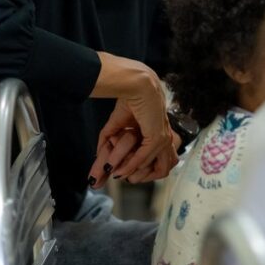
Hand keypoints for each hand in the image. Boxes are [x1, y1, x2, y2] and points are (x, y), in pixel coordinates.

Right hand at [87, 53, 174, 186]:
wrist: (136, 85)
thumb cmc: (128, 102)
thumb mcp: (116, 127)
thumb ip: (108, 143)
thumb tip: (98, 157)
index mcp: (161, 137)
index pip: (161, 162)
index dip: (143, 172)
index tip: (121, 174)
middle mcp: (166, 139)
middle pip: (162, 168)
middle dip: (141, 178)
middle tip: (119, 178)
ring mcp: (164, 139)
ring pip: (152, 166)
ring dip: (133, 173)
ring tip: (117, 175)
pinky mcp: (157, 137)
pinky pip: (144, 157)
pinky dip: (130, 165)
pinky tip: (119, 171)